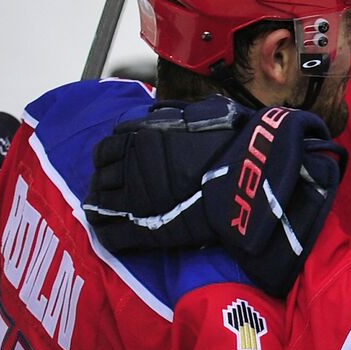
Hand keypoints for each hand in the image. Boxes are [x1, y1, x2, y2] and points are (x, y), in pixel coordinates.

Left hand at [86, 97, 248, 250]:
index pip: (107, 148)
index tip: (117, 164)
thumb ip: (175, 115)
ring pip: (101, 205)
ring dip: (100, 208)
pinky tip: (109, 236)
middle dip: (104, 181)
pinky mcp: (145, 229)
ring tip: (105, 213)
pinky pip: (113, 236)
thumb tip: (159, 113)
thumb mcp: (203, 113)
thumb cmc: (234, 142)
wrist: (249, 178)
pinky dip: (108, 236)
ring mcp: (135, 198)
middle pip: (101, 175)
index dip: (111, 158)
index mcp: (141, 135)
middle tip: (112, 188)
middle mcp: (131, 164)